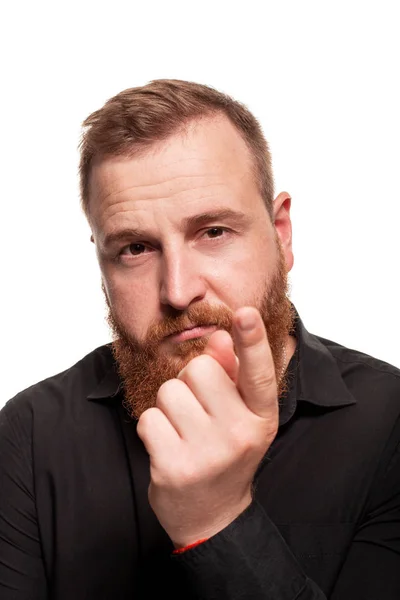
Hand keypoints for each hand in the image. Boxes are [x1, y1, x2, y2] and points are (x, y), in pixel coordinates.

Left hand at [136, 307, 278, 547]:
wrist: (212, 516)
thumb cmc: (226, 453)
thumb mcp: (239, 416)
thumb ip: (232, 374)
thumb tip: (219, 338)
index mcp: (261, 418)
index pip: (258, 373)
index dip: (252, 341)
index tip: (245, 313)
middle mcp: (239, 435)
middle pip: (199, 369)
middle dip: (192, 383)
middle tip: (199, 412)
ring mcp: (207, 454)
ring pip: (169, 391)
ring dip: (170, 406)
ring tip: (184, 431)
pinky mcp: (174, 468)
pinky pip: (149, 418)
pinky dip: (153, 428)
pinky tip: (169, 447)